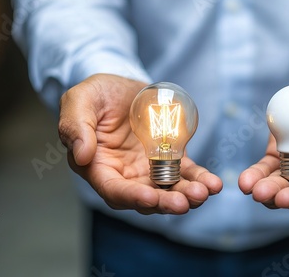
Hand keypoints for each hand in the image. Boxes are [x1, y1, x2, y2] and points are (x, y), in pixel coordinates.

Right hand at [59, 74, 221, 214]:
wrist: (122, 86)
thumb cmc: (97, 94)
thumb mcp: (80, 100)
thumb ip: (75, 126)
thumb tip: (82, 155)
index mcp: (98, 166)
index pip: (113, 190)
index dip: (131, 196)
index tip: (149, 197)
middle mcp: (124, 174)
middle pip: (145, 197)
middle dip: (165, 202)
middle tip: (184, 203)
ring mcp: (148, 168)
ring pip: (168, 189)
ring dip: (186, 194)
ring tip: (204, 193)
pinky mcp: (170, 158)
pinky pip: (185, 172)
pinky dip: (199, 179)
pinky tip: (213, 184)